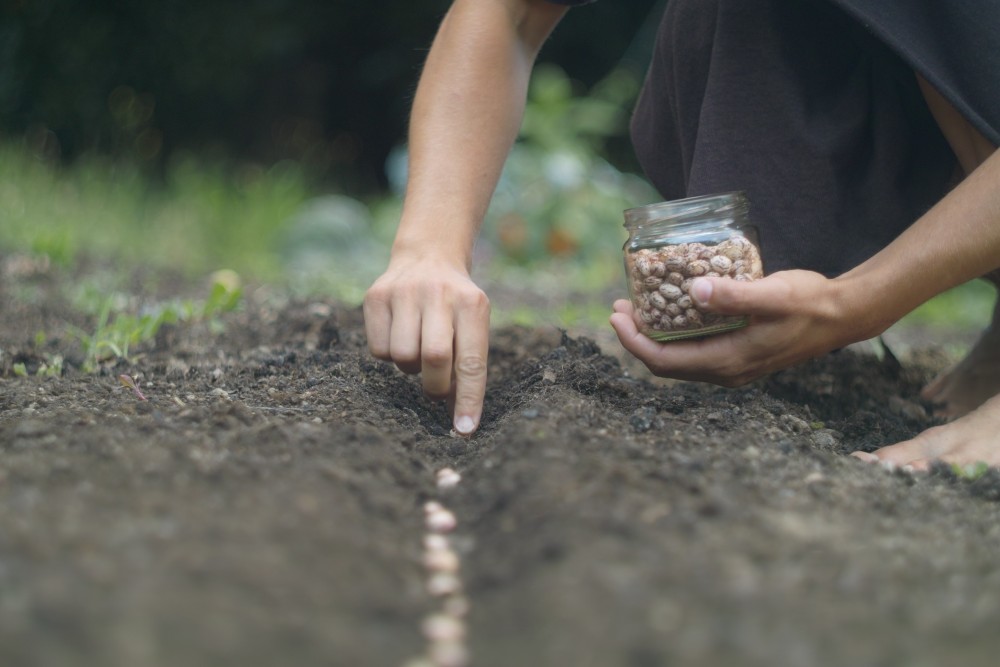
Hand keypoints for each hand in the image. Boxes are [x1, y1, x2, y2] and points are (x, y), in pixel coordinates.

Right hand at [363, 254, 489, 434]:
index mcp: (472, 304)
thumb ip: (468, 365)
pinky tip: (400, 334)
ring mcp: (404, 292)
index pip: (472, 361)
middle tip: (436, 387)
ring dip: (411, 367)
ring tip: (418, 349)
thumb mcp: (473, 324)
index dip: (468, 399)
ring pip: (402, 357)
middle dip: (435, 385)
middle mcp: (438, 294)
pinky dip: (389, 354)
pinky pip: (378, 350)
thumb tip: (461, 420)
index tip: (465, 430)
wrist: (429, 256)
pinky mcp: (376, 296)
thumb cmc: (456, 307)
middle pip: (434, 358)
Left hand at [610, 270, 858, 385]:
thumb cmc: (810, 302)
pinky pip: (696, 352)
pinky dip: (675, 335)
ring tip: (636, 308)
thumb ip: (734, 295)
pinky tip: (671, 312)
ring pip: (680, 359)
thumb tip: (695, 291)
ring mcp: (734, 367)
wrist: (844, 315)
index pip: (664, 361)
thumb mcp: (772, 294)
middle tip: (619, 307)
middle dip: (637, 337)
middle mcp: (727, 371)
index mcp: (728, 361)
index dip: (633, 341)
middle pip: (666, 363)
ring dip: (654, 336)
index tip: (616, 314)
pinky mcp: (740, 356)